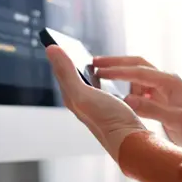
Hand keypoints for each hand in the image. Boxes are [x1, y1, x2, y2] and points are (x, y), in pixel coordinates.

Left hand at [45, 46, 145, 160]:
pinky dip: (101, 79)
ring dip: (87, 70)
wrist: (131, 142)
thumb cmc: (108, 119)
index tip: (57, 39)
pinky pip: (101, 89)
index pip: (60, 71)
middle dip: (72, 61)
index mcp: (72, 98)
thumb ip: (66, 72)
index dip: (59, 55)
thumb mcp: (83, 93)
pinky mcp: (110, 109)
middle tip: (73, 45)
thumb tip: (50, 48)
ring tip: (90, 59)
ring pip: (87, 83)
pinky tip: (108, 79)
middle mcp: (81, 103)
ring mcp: (96, 107)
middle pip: (73, 77)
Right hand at [93, 56, 181, 152]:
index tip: (100, 71)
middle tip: (94, 63)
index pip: (140, 72)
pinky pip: (138, 85)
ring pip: (136, 73)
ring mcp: (161, 86)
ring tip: (99, 77)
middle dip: (116, 62)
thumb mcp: (175, 121)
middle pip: (137, 64)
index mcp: (170, 82)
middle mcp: (165, 79)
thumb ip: (152, 110)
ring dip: (119, 74)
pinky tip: (115, 93)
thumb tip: (127, 99)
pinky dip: (125, 85)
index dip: (119, 71)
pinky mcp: (157, 94)